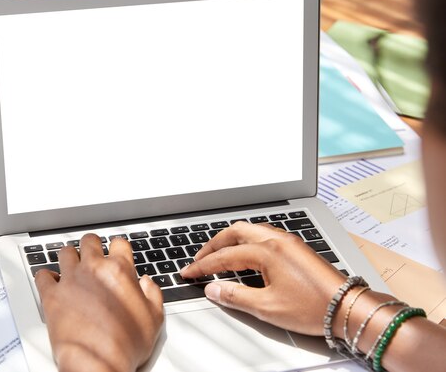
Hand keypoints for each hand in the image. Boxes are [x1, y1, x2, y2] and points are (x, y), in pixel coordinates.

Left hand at [35, 234, 163, 371]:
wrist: (98, 363)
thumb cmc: (125, 346)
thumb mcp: (154, 319)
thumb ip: (152, 294)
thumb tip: (147, 283)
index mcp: (119, 270)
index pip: (118, 243)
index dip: (118, 249)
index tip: (116, 255)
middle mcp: (94, 269)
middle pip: (89, 241)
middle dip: (92, 246)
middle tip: (93, 256)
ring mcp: (70, 280)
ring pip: (65, 252)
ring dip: (70, 258)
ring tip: (72, 268)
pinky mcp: (51, 295)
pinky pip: (43, 275)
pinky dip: (46, 277)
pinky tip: (51, 282)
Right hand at [180, 221, 345, 334]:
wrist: (348, 307)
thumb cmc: (313, 308)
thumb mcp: (267, 308)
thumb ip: (235, 296)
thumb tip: (213, 289)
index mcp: (267, 251)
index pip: (225, 256)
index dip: (203, 266)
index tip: (189, 272)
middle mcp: (276, 240)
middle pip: (234, 232)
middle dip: (213, 244)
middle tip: (200, 259)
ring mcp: (288, 241)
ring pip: (250, 230)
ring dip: (230, 240)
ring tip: (218, 255)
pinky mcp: (296, 247)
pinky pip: (263, 234)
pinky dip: (246, 241)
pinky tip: (244, 254)